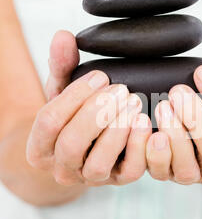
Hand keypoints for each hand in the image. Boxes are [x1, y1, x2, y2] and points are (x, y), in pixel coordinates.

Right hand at [27, 31, 151, 186]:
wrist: (85, 148)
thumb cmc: (72, 115)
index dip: (75, 96)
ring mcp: (89, 178)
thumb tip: (63, 37)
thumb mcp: (63, 91)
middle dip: (96, 114)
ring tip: (134, 102)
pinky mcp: (117, 181)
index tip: (100, 75)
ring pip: (98, 163)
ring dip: (117, 131)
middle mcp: (61, 168)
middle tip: (120, 89)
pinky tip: (145, 122)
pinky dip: (138, 147)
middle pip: (72, 144)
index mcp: (39, 147)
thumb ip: (62, 65)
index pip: (49, 122)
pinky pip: (129, 172)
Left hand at [146, 65, 201, 185]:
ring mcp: (192, 176)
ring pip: (186, 167)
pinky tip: (147, 128)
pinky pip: (159, 171)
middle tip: (178, 92)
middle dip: (196, 120)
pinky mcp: (167, 177)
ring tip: (162, 107)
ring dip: (173, 136)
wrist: (192, 138)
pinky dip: (151, 151)